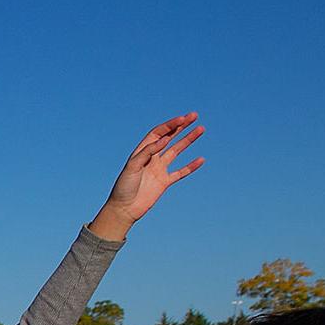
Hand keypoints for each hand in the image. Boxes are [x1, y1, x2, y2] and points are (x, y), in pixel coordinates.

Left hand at [91, 112, 207, 238]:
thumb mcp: (133, 166)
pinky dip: (191, 166)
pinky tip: (201, 159)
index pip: (158, 133)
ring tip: (201, 129)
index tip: (183, 118)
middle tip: (194, 116)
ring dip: (188, 140)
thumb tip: (164, 139)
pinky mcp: (165, 182)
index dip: (170, 125)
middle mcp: (152, 158)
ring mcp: (159, 169)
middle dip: (181, 126)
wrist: (124, 208)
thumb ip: (148, 152)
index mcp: (142, 151)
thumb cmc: (124, 186)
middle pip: (169, 137)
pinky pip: (181, 172)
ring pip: (177, 151)